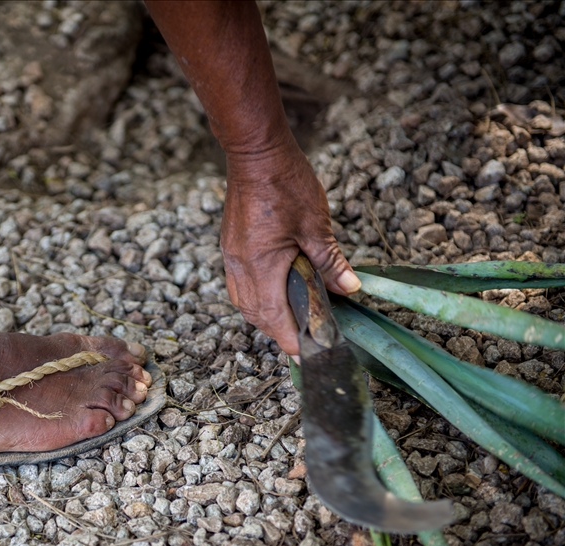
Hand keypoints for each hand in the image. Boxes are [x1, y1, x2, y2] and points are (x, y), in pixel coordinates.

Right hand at [221, 139, 359, 355]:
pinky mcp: (231, 248)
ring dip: (266, 316)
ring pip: (244, 302)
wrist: (254, 154)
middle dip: (279, 331)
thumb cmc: (286, 184)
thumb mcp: (316, 226)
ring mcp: (232, 258)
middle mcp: (240, 267)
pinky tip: (273, 292)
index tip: (308, 355)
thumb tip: (350, 290)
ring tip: (290, 319)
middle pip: (256, 315)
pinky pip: (239, 285)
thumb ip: (331, 263)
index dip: (292, 340)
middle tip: (305, 339)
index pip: (274, 318)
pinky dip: (256, 297)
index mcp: (261, 266)